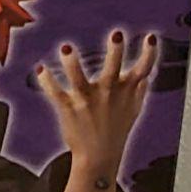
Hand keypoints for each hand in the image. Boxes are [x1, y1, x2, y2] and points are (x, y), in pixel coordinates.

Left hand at [36, 30, 156, 171]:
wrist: (98, 157)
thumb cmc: (115, 132)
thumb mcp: (133, 111)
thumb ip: (138, 91)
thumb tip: (146, 76)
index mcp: (125, 90)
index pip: (142, 70)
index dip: (149, 54)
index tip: (150, 38)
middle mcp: (107, 93)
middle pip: (113, 68)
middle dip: (115, 51)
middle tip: (116, 34)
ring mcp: (86, 100)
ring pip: (78, 79)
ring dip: (72, 64)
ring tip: (66, 48)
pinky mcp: (68, 108)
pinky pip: (55, 92)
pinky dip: (47, 81)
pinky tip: (40, 69)